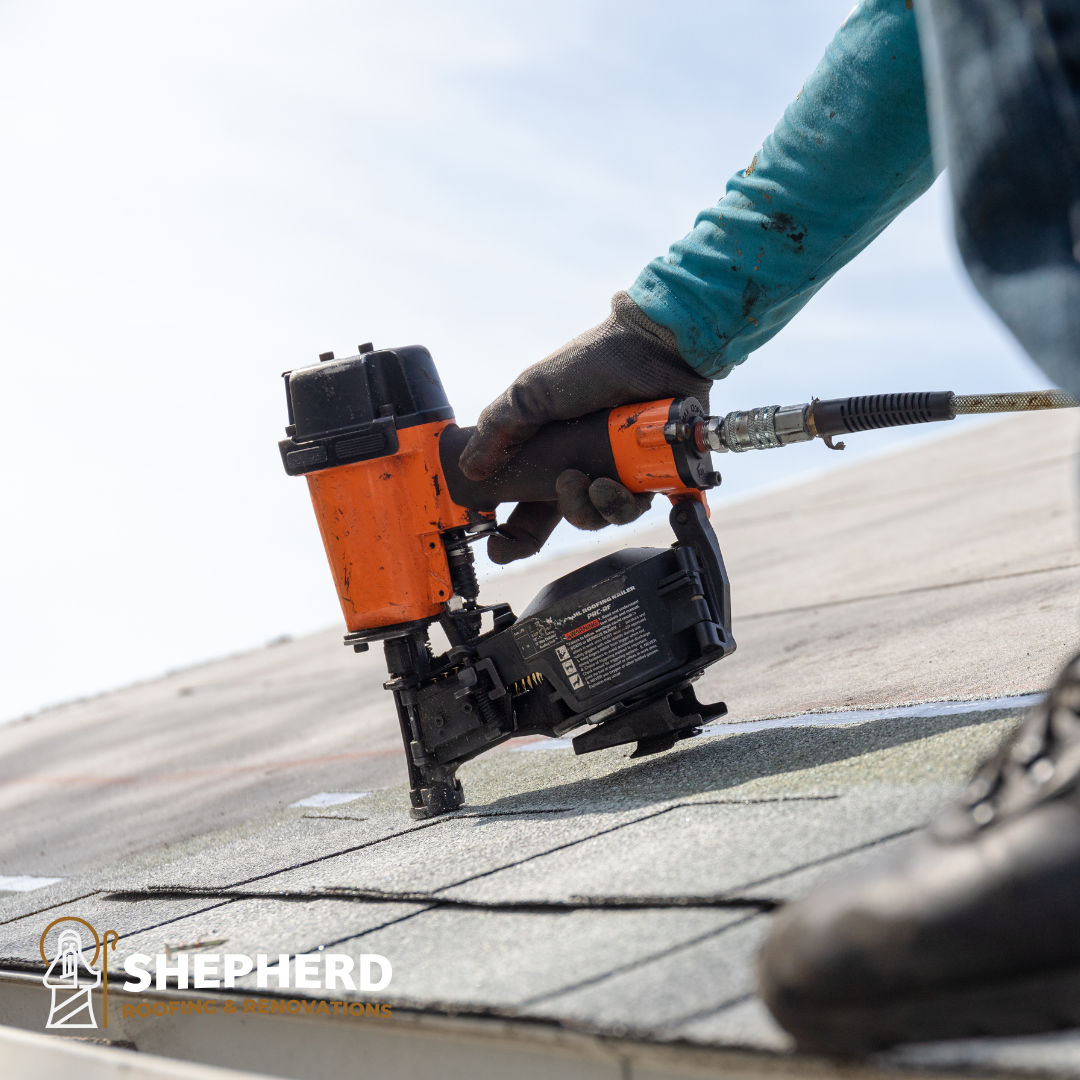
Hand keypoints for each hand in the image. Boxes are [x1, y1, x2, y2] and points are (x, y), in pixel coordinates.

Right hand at [459, 292, 710, 563]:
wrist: (650, 348)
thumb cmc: (591, 363)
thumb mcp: (530, 393)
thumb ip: (497, 429)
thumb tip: (468, 469)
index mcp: (549, 453)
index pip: (524, 506)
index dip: (510, 533)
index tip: (496, 543)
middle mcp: (582, 467)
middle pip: (561, 519)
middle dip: (553, 522)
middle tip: (560, 491)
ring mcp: (616, 473)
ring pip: (597, 518)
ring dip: (587, 507)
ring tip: (588, 480)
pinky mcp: (648, 476)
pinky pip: (632, 509)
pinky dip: (619, 502)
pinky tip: (611, 482)